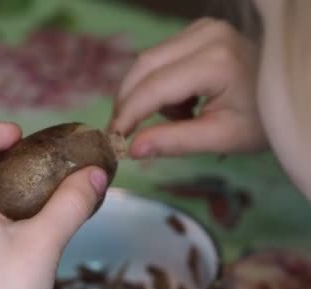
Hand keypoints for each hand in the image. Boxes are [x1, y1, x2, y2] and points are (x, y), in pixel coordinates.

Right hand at [109, 18, 266, 157]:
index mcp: (216, 62)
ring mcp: (203, 28)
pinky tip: (178, 102)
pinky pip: (160, 56)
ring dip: (144, 93)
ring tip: (167, 119)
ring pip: (148, 60)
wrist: (287, 95)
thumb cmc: (260, 121)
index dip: (128, 113)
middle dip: (128, 101)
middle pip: (144, 66)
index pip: (155, 87)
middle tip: (121, 132)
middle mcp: (207, 35)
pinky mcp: (199, 29)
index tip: (112, 138)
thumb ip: (174, 142)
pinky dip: (157, 83)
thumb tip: (132, 149)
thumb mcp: (220, 138)